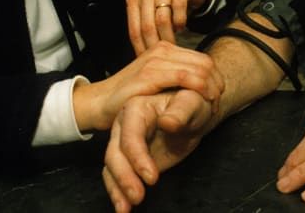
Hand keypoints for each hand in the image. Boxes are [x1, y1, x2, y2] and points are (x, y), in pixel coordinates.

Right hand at [73, 41, 221, 132]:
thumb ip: (173, 75)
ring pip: (199, 69)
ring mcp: (155, 61)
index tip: (215, 98)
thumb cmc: (129, 95)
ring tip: (212, 106)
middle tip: (216, 104)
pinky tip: (203, 101)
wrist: (101, 101)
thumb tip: (201, 83)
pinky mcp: (150, 74)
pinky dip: (200, 89)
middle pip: (205, 63)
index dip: (216, 78)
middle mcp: (161, 50)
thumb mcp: (154, 80)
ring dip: (211, 88)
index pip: (203, 59)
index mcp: (164, 49)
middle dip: (216, 84)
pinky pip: (185, 78)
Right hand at [103, 89, 215, 211]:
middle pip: (115, 153)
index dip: (137, 157)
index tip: (152, 177)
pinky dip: (117, 192)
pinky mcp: (129, 160)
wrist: (191, 112)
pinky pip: (116, 176)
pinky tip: (124, 207)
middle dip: (124, 177)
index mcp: (135, 108)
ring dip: (117, 189)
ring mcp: (123, 143)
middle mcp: (123, 126)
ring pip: (112, 167)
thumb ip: (181, 111)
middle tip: (138, 197)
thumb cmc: (192, 103)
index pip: (130, 135)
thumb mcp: (192, 102)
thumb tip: (168, 122)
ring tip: (126, 209)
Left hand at [126, 0, 208, 53]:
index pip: (134, 30)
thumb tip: (140, 61)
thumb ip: (144, 32)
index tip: (148, 63)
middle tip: (164, 59)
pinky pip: (178, 8)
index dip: (141, 49)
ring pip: (162, 19)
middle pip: (147, 26)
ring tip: (173, 45)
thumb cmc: (166, 8)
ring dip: (169, 36)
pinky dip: (180, 22)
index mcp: (133, 0)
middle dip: (156, 46)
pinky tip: (181, 28)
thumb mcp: (151, 17)